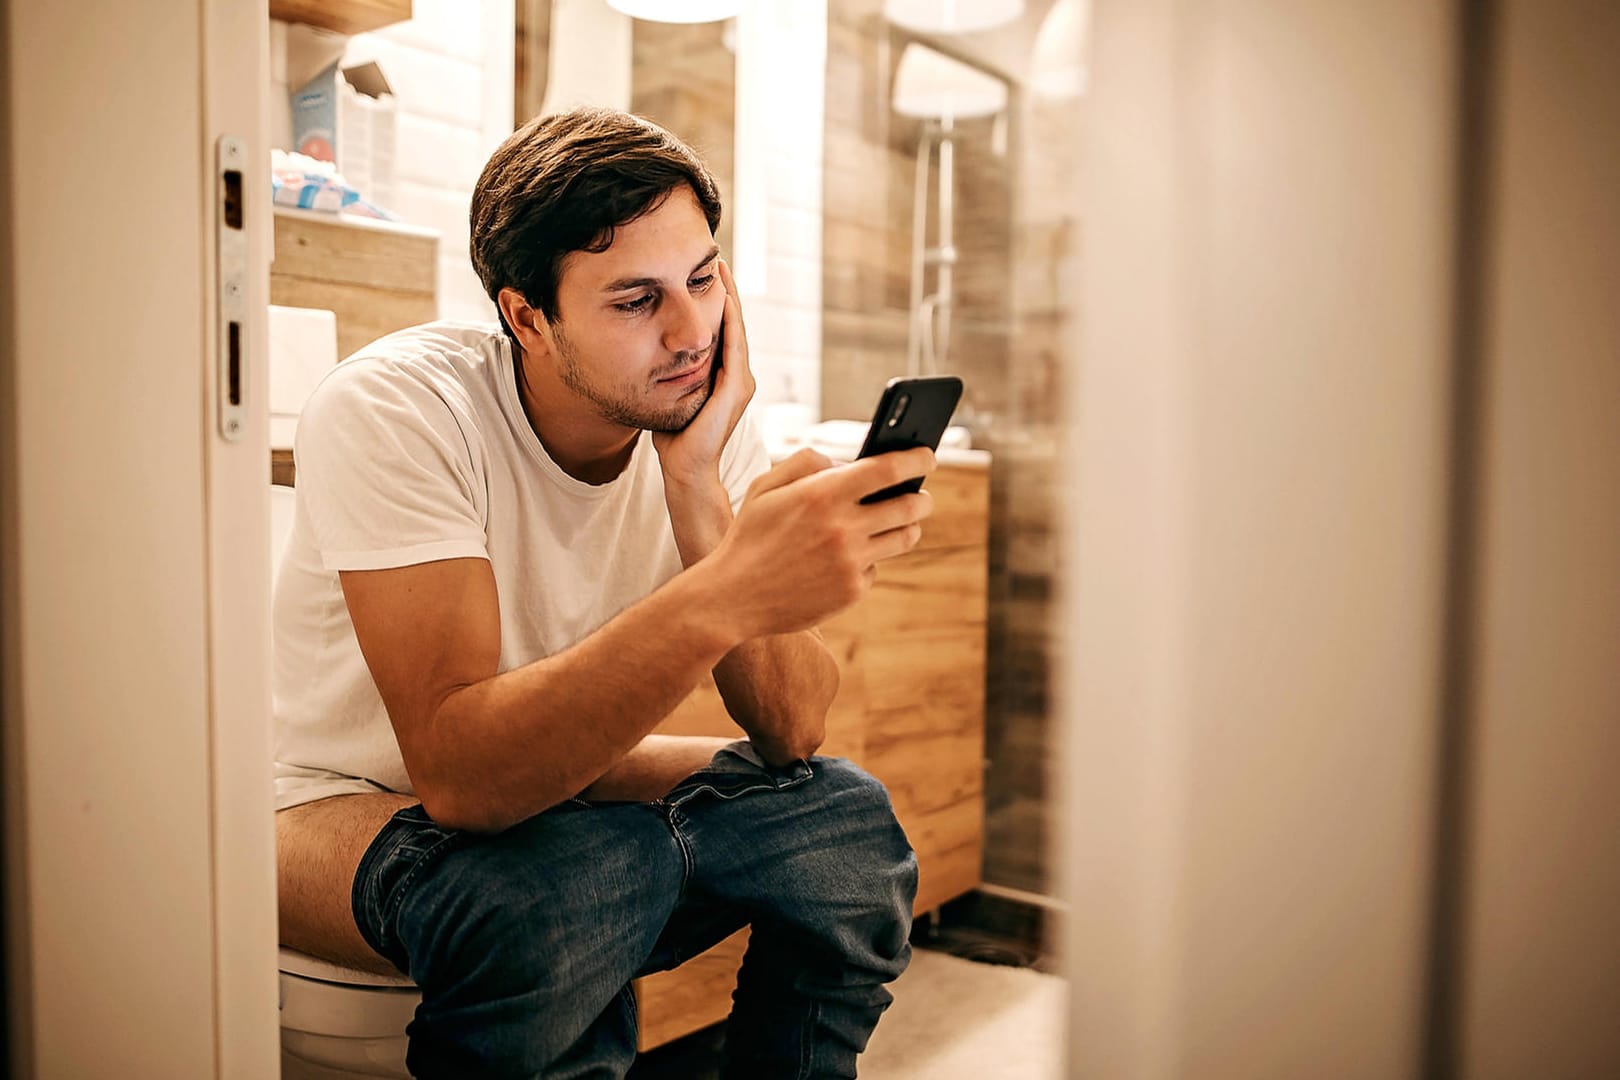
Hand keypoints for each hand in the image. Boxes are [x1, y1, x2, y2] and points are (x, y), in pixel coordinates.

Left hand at [652, 259, 756, 489]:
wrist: (685, 469)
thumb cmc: (674, 439)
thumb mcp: (670, 393)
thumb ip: (667, 371)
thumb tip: (645, 349)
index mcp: (725, 376)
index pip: (723, 329)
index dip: (715, 300)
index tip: (703, 272)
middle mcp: (739, 376)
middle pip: (733, 322)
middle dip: (725, 290)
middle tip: (716, 257)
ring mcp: (741, 382)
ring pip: (736, 328)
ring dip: (730, 297)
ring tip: (721, 267)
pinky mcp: (736, 388)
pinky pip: (734, 345)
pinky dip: (729, 319)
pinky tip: (722, 297)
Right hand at [702, 445, 937, 640]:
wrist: (733, 598)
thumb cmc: (749, 536)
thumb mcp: (765, 486)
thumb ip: (807, 462)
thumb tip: (848, 464)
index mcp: (822, 494)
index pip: (888, 469)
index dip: (917, 458)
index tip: (928, 455)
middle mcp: (843, 528)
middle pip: (910, 506)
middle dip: (922, 497)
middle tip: (921, 495)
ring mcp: (850, 563)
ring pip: (904, 538)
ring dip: (908, 526)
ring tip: (903, 521)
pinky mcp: (852, 591)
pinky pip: (874, 568)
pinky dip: (866, 560)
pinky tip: (847, 558)